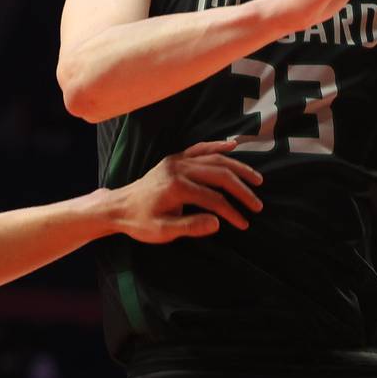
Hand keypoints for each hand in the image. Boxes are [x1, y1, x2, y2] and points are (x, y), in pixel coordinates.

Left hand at [111, 140, 263, 242]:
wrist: (119, 206)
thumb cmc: (140, 221)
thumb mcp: (163, 231)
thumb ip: (190, 226)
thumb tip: (218, 223)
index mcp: (176, 187)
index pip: (213, 199)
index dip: (231, 211)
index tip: (244, 223)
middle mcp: (179, 168)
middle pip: (219, 174)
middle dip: (241, 189)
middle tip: (258, 203)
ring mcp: (177, 160)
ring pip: (214, 159)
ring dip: (237, 168)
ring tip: (256, 179)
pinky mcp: (175, 158)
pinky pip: (200, 148)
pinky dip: (217, 146)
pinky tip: (232, 146)